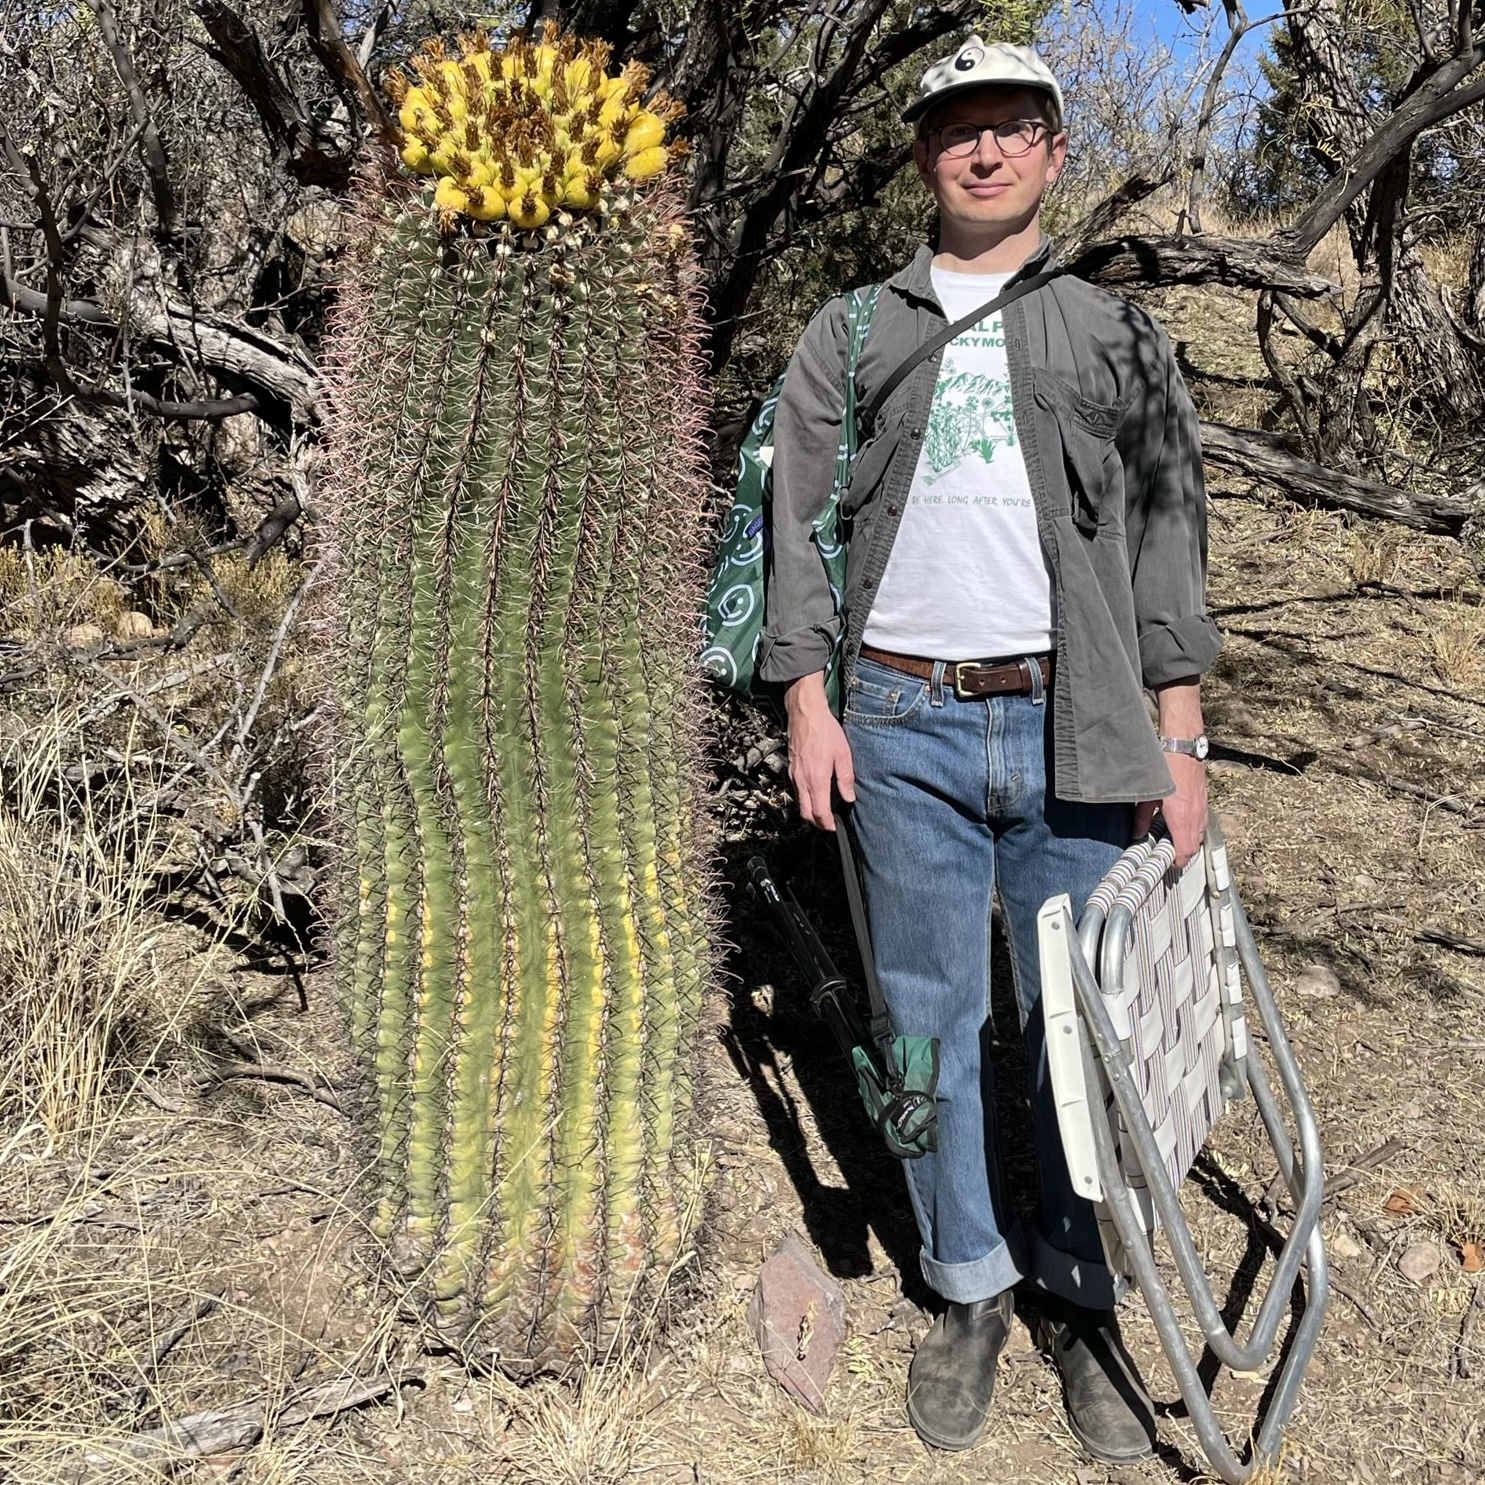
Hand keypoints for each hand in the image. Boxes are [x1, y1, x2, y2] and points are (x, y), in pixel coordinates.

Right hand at [783, 672, 854, 831]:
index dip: (826, 823)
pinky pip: (797, 790)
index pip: (818, 811)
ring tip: (824, 810)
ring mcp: (794, 774)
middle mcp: (802, 780)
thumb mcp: (843, 754)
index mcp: (816, 779)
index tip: (833, 828)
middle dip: (816, 822)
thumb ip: (846, 778)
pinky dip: (805, 798)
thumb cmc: (825, 731)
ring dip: (810, 811)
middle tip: (828, 824)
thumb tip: (849, 797)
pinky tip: (816, 793)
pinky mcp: (791, 768)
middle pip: (805, 812)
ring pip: (799, 802)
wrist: (805, 713)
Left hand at [1133, 754, 1207, 866]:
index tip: (1168, 862)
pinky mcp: (1204, 801)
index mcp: (1181, 819)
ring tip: (1171, 837)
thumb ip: (1142, 818)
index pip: (1186, 851)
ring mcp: (1202, 809)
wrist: (1182, 748)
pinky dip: (1192, 827)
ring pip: (1199, 834)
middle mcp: (1196, 817)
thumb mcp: (1147, 796)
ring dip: (1188, 839)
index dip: (1177, 861)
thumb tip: (1138, 833)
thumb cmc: (1166, 768)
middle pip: (1194, 846)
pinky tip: (1179, 820)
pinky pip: (1201, 821)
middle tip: (1167, 851)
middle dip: (1182, 852)